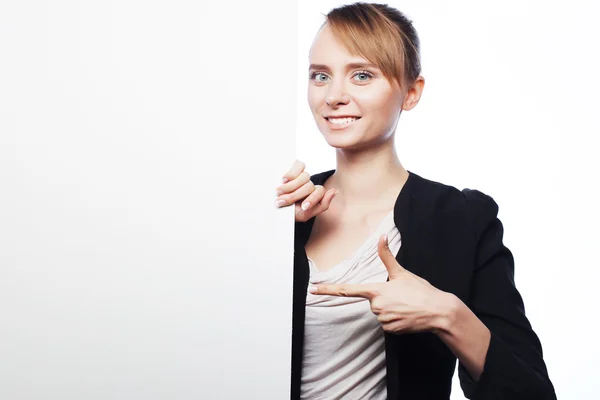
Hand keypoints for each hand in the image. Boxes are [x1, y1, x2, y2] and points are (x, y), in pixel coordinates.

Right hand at [275, 159, 338, 222]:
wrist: (272, 209)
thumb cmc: (289, 212)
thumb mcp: (305, 215)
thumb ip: (322, 205)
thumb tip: (334, 191)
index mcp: (314, 194)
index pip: (320, 192)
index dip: (312, 200)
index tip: (302, 207)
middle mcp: (309, 183)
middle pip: (309, 186)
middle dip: (295, 196)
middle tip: (282, 201)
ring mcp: (301, 175)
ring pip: (305, 177)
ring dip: (290, 187)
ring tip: (279, 193)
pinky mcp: (293, 167)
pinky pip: (299, 165)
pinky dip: (291, 173)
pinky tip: (283, 180)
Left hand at [309, 234, 455, 334]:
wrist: (438, 312)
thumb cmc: (420, 291)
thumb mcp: (402, 272)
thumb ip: (387, 256)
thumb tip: (382, 236)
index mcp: (376, 290)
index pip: (347, 290)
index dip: (328, 290)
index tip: (313, 290)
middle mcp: (376, 306)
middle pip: (371, 302)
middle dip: (384, 299)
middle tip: (402, 297)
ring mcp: (383, 319)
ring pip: (380, 313)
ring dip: (390, 309)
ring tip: (406, 306)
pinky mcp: (390, 330)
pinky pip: (387, 323)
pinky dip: (396, 319)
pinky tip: (406, 315)